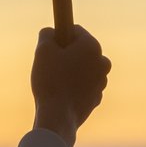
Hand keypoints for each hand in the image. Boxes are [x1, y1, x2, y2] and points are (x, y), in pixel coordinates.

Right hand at [30, 26, 109, 142]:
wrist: (57, 116)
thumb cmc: (50, 80)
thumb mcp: (43, 50)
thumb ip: (47, 34)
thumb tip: (51, 33)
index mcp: (92, 46)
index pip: (74, 30)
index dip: (59, 37)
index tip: (50, 48)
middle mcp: (103, 61)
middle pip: (81, 50)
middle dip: (67, 55)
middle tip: (51, 66)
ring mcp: (102, 82)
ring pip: (83, 69)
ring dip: (71, 71)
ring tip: (56, 82)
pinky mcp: (97, 98)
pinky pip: (84, 86)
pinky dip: (74, 87)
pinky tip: (62, 94)